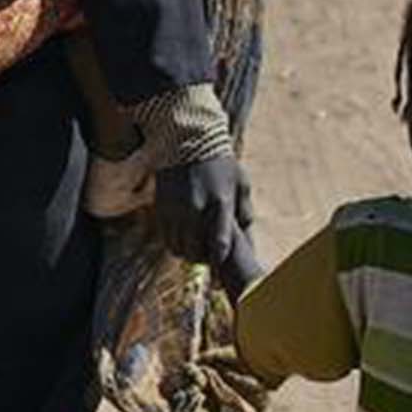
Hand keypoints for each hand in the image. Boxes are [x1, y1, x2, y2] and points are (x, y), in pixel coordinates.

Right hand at [153, 152, 253, 290]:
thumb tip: (249, 241)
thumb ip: (246, 213)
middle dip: (203, 260)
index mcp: (220, 204)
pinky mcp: (161, 208)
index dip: (219, 264)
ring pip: (178, 249)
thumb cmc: (221, 163)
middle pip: (196, 253)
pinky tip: (183, 236)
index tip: (220, 271)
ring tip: (196, 247)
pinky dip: (175, 243)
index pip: (219, 245)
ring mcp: (176, 209)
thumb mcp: (241, 184)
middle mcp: (195, 209)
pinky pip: (166, 238)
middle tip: (209, 256)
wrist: (188, 139)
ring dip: (188, 253)